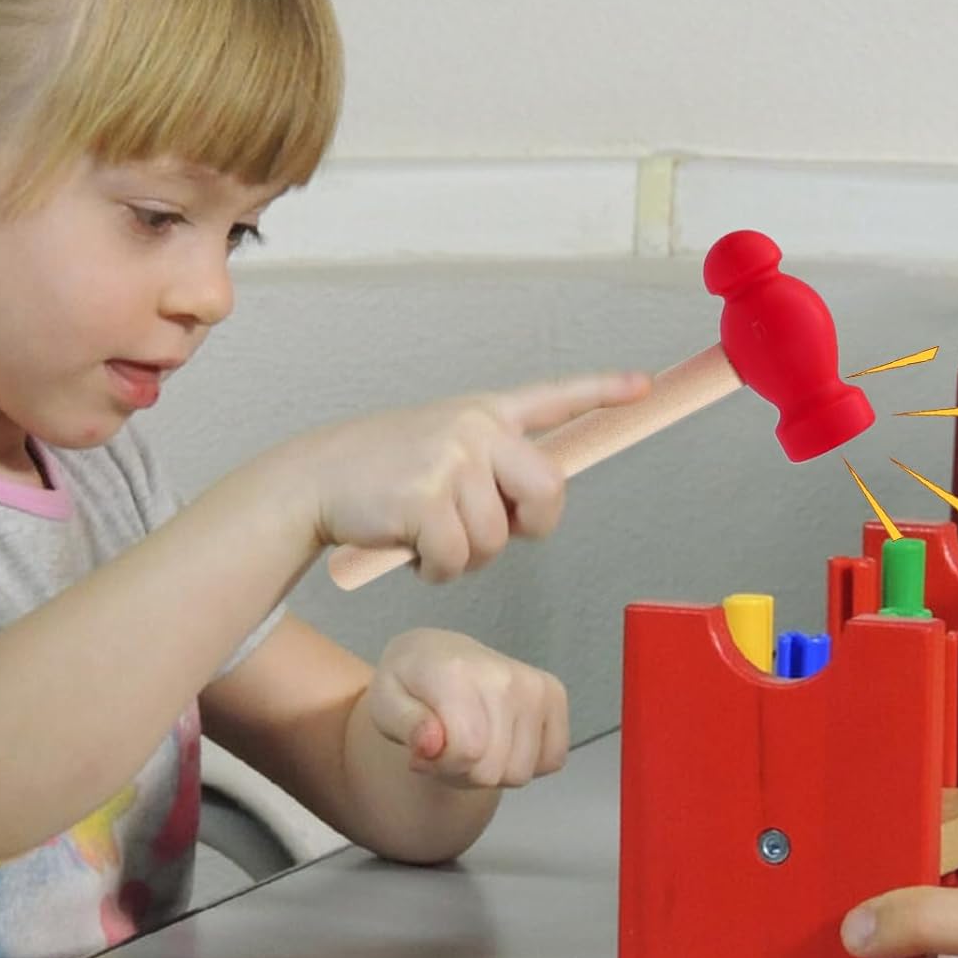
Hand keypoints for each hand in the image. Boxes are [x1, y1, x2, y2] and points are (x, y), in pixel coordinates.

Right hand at [292, 372, 648, 582]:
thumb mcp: (440, 447)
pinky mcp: (426, 499)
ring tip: (426, 535)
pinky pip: (457, 560)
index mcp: (483, 413)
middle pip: (547, 492)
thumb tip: (533, 514)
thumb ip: (490, 466)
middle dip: (527, 528)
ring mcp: (450, 460)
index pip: (554, 396)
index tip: (642, 386)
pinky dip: (436, 571)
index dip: (602, 390)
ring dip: (464, 557)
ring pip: (496, 540)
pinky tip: (412, 551)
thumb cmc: (380, 473)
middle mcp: (474, 429)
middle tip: (491, 533)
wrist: (315, 480)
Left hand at [365, 627, 568, 787]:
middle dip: (464, 773)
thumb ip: (405, 725)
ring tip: (470, 744)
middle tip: (446, 749)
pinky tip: (500, 740)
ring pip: (521, 772)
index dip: (443, 766)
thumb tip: (431, 745)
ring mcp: (534, 684)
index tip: (427, 750)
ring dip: (492, 772)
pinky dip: (525, 762)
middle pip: (494, 770)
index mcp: (456, 673)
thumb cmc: (408, 683)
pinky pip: (552, 759)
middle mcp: (503, 675)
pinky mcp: (554, 694)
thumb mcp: (384, 704)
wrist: (433, 654)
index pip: (467, 752)